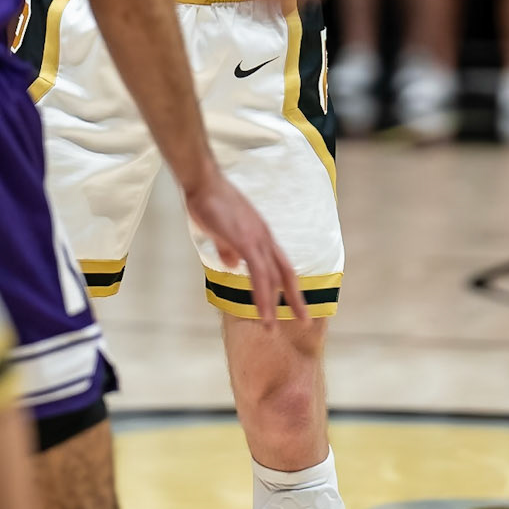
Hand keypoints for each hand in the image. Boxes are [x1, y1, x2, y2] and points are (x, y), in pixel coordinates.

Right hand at [184, 163, 307, 323]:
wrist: (203, 182)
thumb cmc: (209, 202)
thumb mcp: (221, 230)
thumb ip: (228, 248)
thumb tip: (232, 265)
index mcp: (261, 235)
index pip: (281, 264)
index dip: (290, 284)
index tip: (296, 303)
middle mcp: (265, 237)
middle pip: (285, 272)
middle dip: (295, 298)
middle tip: (305, 320)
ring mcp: (257, 238)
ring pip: (272, 277)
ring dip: (273, 304)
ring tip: (272, 326)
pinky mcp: (245, 241)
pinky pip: (258, 274)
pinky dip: (262, 295)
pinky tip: (262, 310)